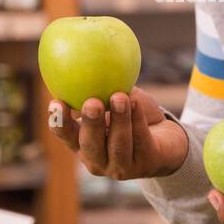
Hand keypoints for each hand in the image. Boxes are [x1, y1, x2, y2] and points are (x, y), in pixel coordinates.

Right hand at [47, 88, 188, 179]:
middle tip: (92, 102)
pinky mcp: (147, 164)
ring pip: (118, 145)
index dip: (59, 122)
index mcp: (82, 145)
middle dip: (91, 123)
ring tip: (120, 96)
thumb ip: (97, 87)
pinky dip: (137, 120)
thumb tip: (80, 57)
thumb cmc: (131, 115)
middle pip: (90, 145)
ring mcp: (122, 167)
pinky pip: (141, 141)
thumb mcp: (112, 100)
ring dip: (119, 119)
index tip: (56, 102)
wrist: (166, 138)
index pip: (66, 136)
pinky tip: (136, 103)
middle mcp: (98, 160)